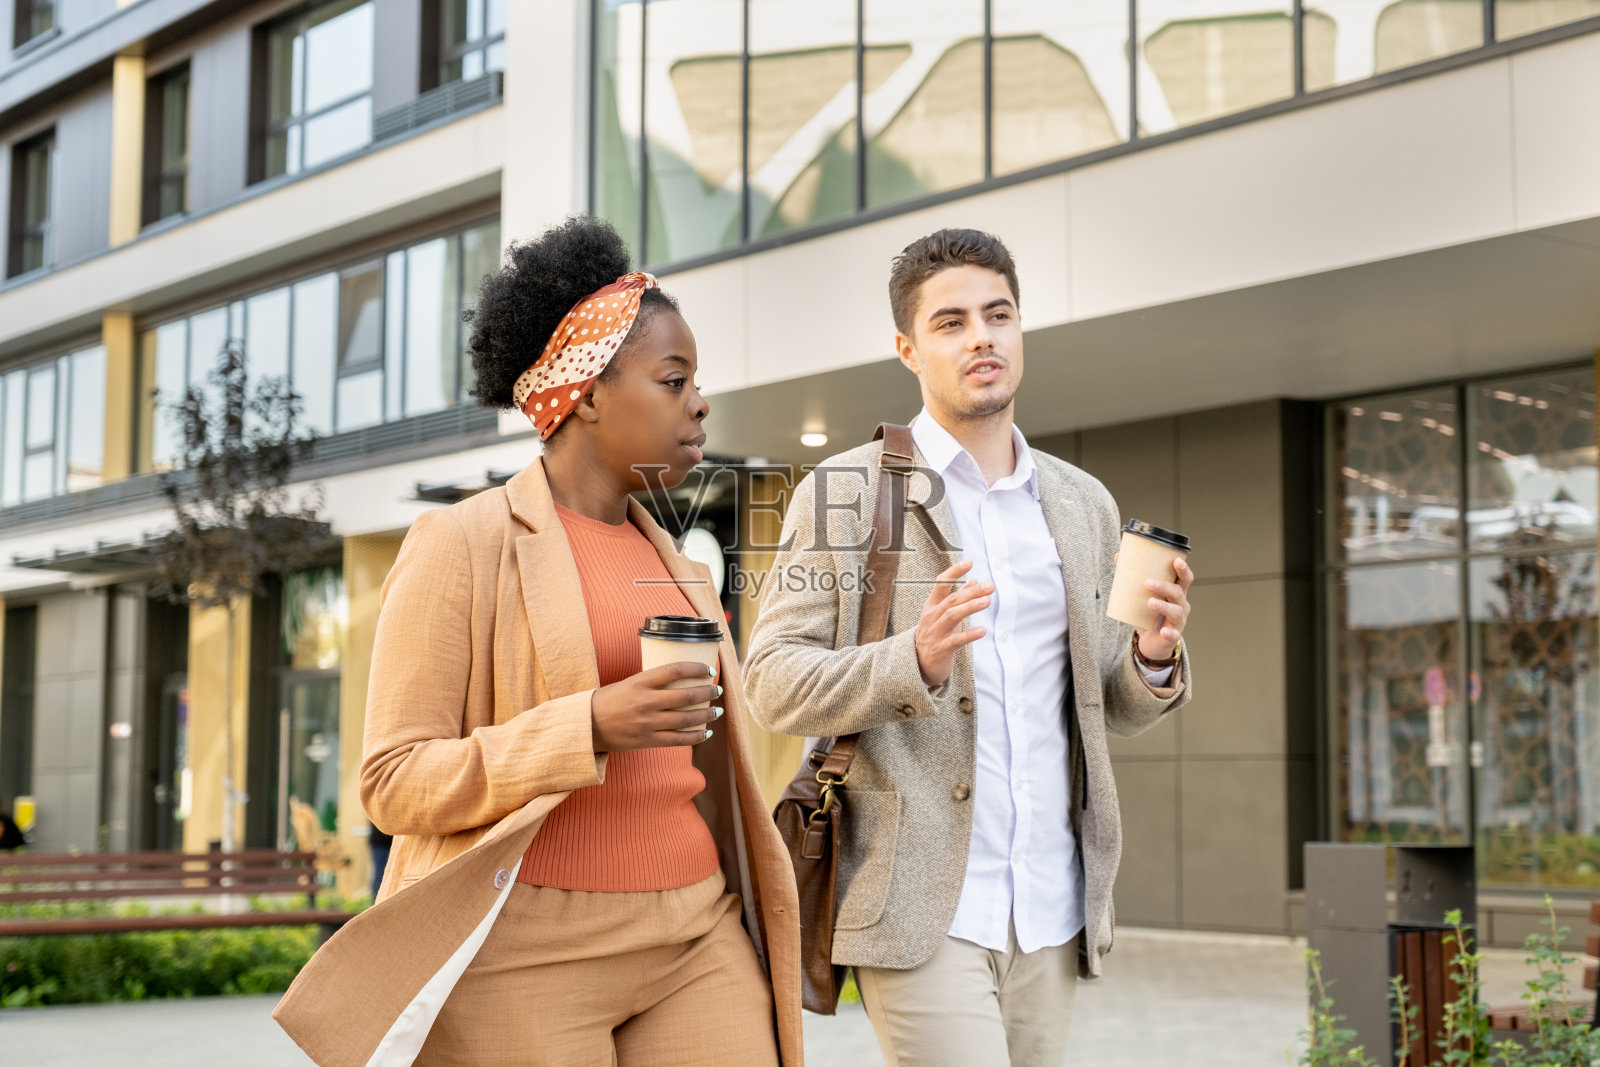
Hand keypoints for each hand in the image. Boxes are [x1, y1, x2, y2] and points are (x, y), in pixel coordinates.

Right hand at [590, 662, 722, 751]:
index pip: (675, 670)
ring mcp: (648, 723)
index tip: (709, 670)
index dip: (696, 669)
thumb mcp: (630, 682)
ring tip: (717, 710)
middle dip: (707, 692)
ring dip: (707, 714)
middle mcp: (645, 702)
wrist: (588, 726)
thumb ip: (653, 682)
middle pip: (686, 696)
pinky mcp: (648, 741)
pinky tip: (706, 732)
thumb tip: (682, 678)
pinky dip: (696, 737)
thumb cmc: (610, 700)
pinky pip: (678, 740)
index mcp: (640, 682)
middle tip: (717, 690)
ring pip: (686, 719)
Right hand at [914, 559, 992, 687]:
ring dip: (970, 607)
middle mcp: (932, 617)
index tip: (969, 562)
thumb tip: (974, 580)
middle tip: (990, 586)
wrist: (918, 664)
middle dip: (971, 591)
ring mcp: (935, 633)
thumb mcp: (944, 615)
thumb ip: (958, 598)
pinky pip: (955, 640)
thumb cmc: (935, 635)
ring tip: (987, 601)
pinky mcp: (941, 649)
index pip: (941, 584)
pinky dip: (969, 635)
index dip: (954, 572)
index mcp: (932, 606)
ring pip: (952, 616)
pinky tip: (982, 631)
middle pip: (951, 600)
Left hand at [1135, 557, 1193, 661]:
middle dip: (1165, 586)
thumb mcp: (1142, 596)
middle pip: (1178, 593)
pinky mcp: (1173, 636)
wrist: (1151, 642)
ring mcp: (1178, 621)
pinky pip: (1173, 634)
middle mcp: (1180, 605)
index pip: (1185, 579)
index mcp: (1176, 593)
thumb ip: (1132, 578)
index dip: (1183, 570)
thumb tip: (1119, 557)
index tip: (1176, 560)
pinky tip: (1163, 631)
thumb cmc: (1149, 614)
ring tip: (1149, 602)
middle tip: (1147, 582)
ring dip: (1163, 606)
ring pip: (1175, 612)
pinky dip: (1169, 632)